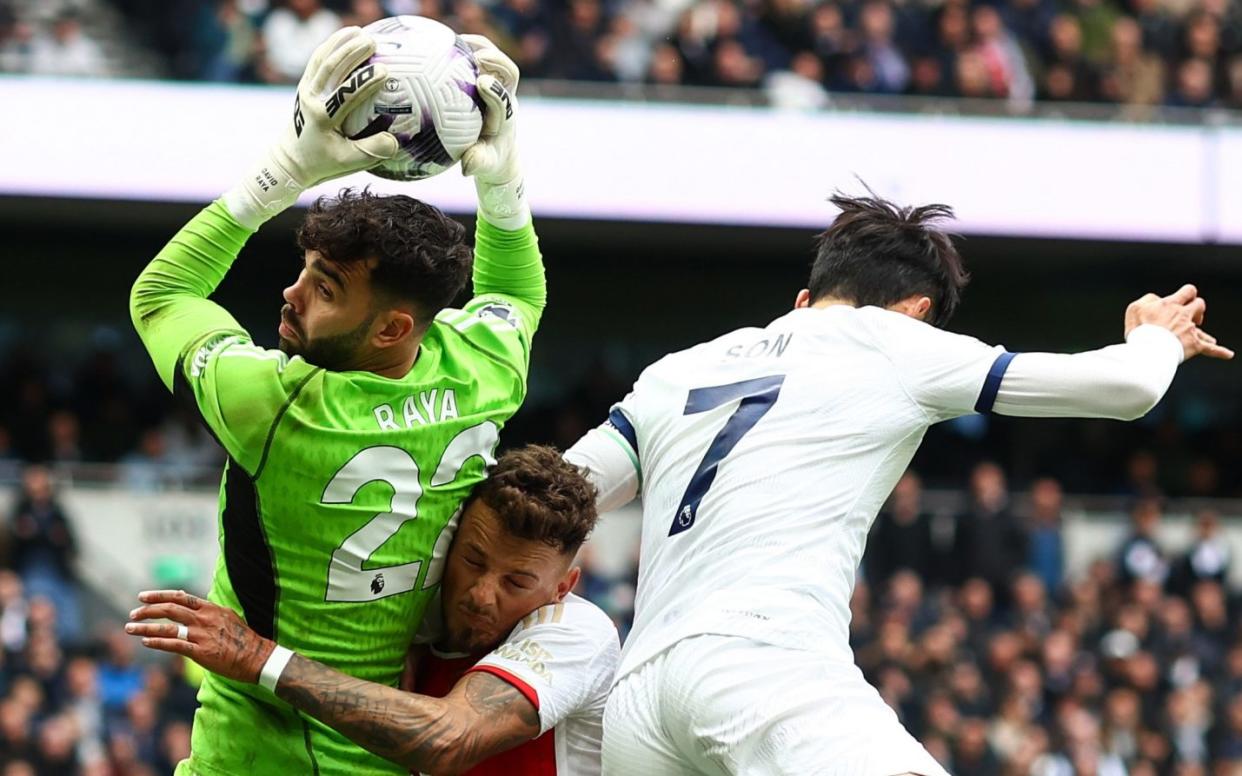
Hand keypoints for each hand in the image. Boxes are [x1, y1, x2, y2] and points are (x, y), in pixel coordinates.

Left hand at [125, 590, 274, 683]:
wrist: (257, 657)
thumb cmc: (244, 639)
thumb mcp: (228, 617)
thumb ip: (209, 611)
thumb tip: (195, 604)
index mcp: (211, 609)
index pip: (180, 597)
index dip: (159, 595)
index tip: (143, 597)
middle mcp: (204, 619)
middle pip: (170, 609)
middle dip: (147, 610)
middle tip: (132, 614)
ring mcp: (202, 635)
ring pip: (167, 627)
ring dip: (145, 627)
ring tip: (130, 628)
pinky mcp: (201, 652)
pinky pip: (174, 645)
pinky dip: (157, 642)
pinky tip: (145, 642)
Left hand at [226, 26, 398, 227]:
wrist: (292, 158)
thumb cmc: (325, 163)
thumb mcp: (350, 163)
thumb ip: (373, 152)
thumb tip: (395, 139)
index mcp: (323, 118)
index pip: (345, 95)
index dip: (364, 82)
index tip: (385, 70)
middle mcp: (311, 99)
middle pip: (330, 69)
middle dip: (351, 53)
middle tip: (373, 42)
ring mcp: (305, 89)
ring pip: (321, 59)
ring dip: (340, 43)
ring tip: (361, 32)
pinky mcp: (305, 84)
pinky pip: (317, 59)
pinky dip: (331, 45)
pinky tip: (347, 36)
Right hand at [459, 35, 520, 185]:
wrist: (495, 152)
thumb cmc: (488, 159)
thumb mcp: (483, 164)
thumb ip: (477, 162)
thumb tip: (467, 166)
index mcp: (505, 115)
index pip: (504, 98)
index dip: (496, 89)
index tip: (482, 83)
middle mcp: (503, 96)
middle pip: (508, 71)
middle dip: (496, 60)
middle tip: (476, 55)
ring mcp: (495, 85)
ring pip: (494, 59)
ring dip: (479, 48)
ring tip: (458, 39)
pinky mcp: (483, 78)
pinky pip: (475, 58)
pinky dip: (462, 49)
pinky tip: (439, 44)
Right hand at [1124, 284, 1232, 360]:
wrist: (1148, 350)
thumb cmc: (1140, 330)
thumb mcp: (1135, 308)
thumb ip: (1148, 299)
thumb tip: (1157, 299)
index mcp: (1171, 304)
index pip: (1188, 291)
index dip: (1187, 294)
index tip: (1183, 299)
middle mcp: (1184, 315)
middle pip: (1199, 305)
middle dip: (1195, 309)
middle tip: (1186, 317)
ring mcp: (1191, 331)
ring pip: (1203, 328)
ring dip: (1200, 330)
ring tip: (1198, 334)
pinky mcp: (1194, 346)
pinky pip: (1210, 350)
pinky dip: (1220, 352)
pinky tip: (1229, 354)